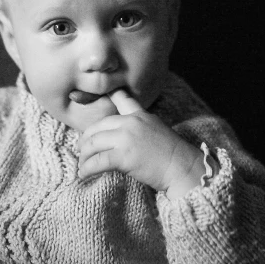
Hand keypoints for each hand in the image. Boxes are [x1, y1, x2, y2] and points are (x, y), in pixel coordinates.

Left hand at [78, 89, 204, 198]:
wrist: (182, 167)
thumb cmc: (171, 154)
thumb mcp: (156, 130)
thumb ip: (138, 127)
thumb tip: (120, 136)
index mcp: (139, 114)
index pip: (121, 98)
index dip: (108, 94)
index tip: (91, 91)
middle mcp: (130, 122)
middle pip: (98, 127)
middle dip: (86, 140)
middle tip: (82, 150)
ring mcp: (126, 138)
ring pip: (93, 143)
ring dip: (84, 156)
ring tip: (82, 165)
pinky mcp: (123, 156)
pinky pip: (97, 161)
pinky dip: (87, 168)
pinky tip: (83, 174)